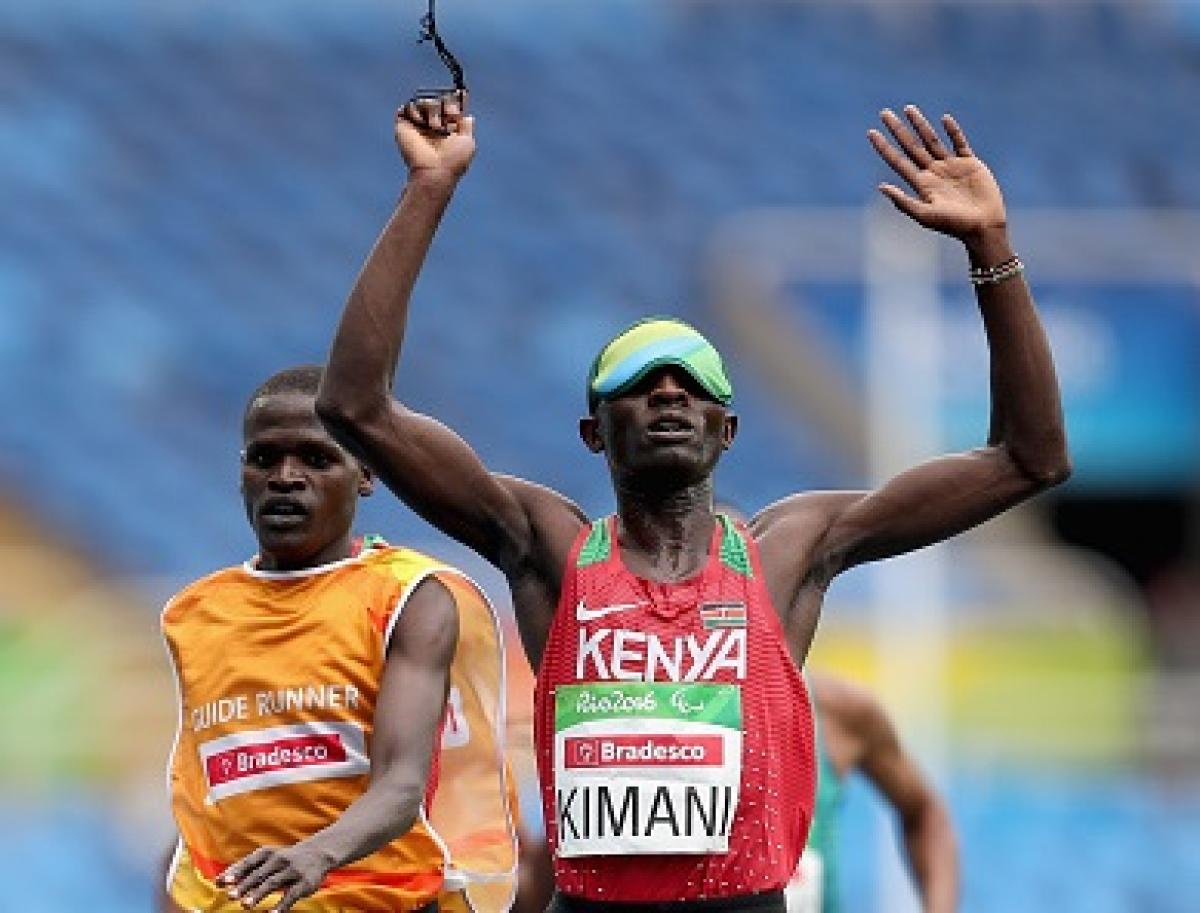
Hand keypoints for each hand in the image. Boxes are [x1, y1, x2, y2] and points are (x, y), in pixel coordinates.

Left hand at [216, 843, 333, 912]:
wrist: (318, 853)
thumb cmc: (284, 860)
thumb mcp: (267, 859)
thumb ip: (245, 869)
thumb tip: (218, 882)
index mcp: (267, 854)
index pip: (249, 863)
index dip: (235, 872)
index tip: (222, 882)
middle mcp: (280, 860)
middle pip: (259, 874)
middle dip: (245, 885)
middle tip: (231, 896)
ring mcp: (293, 871)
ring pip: (273, 883)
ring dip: (258, 894)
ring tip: (245, 906)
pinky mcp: (305, 883)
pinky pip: (291, 895)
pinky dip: (281, 905)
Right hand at [396, 91, 474, 179]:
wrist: (434, 170)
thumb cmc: (453, 159)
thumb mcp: (467, 142)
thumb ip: (466, 125)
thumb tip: (467, 114)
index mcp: (447, 128)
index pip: (450, 106)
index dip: (455, 102)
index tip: (462, 96)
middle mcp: (432, 125)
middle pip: (439, 100)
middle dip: (447, 106)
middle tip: (449, 117)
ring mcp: (418, 124)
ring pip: (425, 101)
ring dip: (433, 110)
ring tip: (434, 126)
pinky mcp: (404, 124)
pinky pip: (409, 106)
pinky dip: (416, 111)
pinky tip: (421, 123)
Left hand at [868, 106, 1006, 242]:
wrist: (983, 227)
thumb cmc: (953, 225)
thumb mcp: (925, 214)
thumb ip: (903, 201)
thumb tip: (880, 187)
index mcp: (921, 184)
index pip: (897, 161)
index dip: (884, 147)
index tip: (871, 132)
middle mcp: (933, 173)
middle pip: (911, 146)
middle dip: (897, 130)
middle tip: (884, 113)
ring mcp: (951, 166)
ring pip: (932, 140)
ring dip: (920, 124)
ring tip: (908, 108)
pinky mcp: (970, 163)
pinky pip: (959, 143)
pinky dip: (953, 131)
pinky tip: (944, 119)